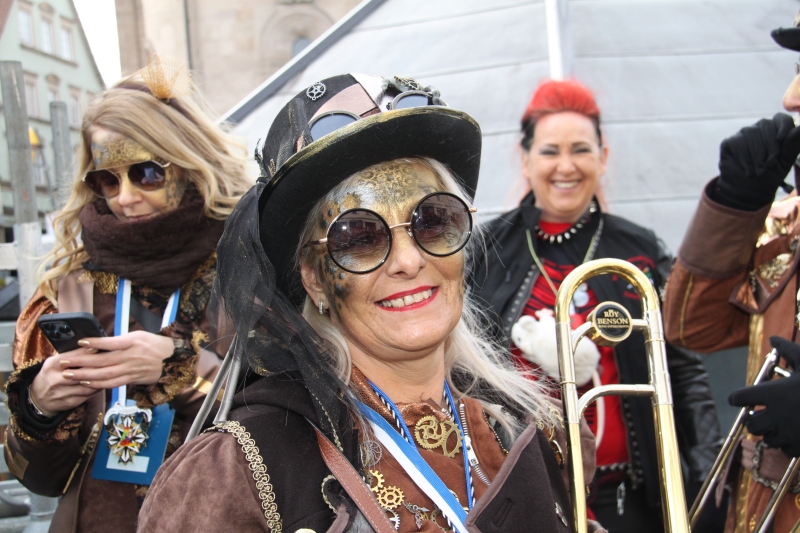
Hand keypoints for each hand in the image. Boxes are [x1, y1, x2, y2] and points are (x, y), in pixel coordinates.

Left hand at [30, 331, 174, 414]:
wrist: (174, 359)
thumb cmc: (154, 344)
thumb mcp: (138, 335)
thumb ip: (118, 340)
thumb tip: (97, 344)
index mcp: (132, 342)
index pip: (110, 343)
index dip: (94, 343)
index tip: (79, 342)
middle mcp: (131, 356)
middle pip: (102, 361)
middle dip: (81, 362)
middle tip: (64, 363)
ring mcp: (131, 369)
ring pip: (105, 374)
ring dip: (85, 375)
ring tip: (69, 375)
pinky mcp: (132, 379)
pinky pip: (113, 383)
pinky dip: (98, 384)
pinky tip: (86, 383)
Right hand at [715, 113, 799, 208]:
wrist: (748, 192)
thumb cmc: (769, 176)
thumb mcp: (785, 162)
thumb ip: (792, 145)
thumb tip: (799, 128)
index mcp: (776, 131)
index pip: (781, 118)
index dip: (783, 125)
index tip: (781, 138)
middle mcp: (759, 129)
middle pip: (766, 125)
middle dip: (770, 146)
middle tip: (770, 165)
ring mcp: (743, 135)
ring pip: (751, 133)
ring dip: (757, 156)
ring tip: (758, 171)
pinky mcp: (729, 142)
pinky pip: (737, 142)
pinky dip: (744, 159)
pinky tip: (747, 170)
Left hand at [729, 336, 799, 456]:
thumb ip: (788, 350)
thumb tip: (773, 338)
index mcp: (774, 393)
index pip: (739, 397)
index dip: (737, 398)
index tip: (738, 398)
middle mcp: (777, 414)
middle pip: (751, 424)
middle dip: (753, 420)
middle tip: (759, 415)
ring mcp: (789, 433)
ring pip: (766, 439)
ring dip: (769, 433)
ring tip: (778, 425)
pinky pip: (785, 450)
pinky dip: (787, 445)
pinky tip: (793, 435)